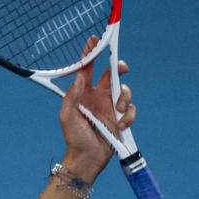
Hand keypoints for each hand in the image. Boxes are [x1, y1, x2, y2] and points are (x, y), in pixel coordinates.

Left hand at [58, 37, 135, 179]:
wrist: (87, 159)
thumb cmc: (74, 138)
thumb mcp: (67, 117)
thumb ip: (72, 96)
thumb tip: (80, 77)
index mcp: (84, 94)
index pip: (87, 70)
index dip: (90, 55)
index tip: (94, 39)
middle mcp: (98, 97)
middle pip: (112, 75)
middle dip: (119, 68)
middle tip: (122, 67)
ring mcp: (110, 107)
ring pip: (124, 91)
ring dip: (125, 98)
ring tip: (118, 111)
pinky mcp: (120, 119)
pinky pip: (131, 110)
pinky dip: (129, 116)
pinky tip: (121, 125)